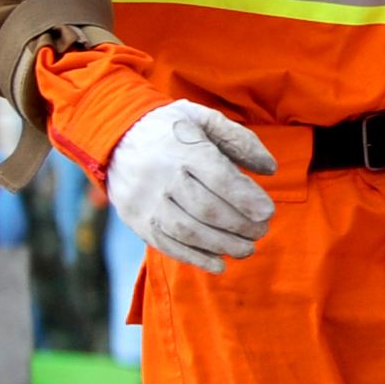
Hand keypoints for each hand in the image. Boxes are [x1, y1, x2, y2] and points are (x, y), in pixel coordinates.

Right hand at [109, 102, 279, 270]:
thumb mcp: (204, 119)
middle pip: (207, 209)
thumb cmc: (171, 128)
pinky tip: (219, 264)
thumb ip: (239, 140)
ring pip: (188, 231)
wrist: (114, 136)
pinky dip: (195, 258)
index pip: (220, 179)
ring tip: (247, 248)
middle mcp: (161, 177)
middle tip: (262, 231)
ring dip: (222, 245)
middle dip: (241, 225)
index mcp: (182, 149)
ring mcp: (145, 201)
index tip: (268, 212)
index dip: (247, 199)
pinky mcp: (135, 219)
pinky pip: (166, 244)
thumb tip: (270, 169)